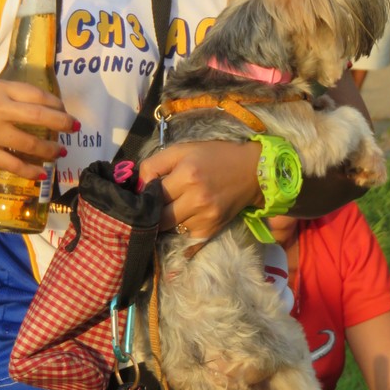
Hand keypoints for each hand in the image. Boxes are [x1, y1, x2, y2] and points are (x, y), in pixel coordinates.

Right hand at [0, 77, 77, 178]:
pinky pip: (13, 164)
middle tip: (75, 128)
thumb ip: (1, 91)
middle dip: (62, 123)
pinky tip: (41, 174)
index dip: (54, 103)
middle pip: (40, 116)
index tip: (63, 109)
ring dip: (50, 149)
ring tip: (60, 152)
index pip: (35, 94)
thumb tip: (27, 100)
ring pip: (30, 143)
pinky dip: (30, 170)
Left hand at [139, 139, 261, 236]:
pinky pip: (186, 239)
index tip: (143, 194)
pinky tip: (180, 222)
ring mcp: (205, 218)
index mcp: (186, 175)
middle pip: (158, 217)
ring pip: (170, 229)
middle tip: (151, 207)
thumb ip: (155, 164)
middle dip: (152, 213)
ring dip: (166, 222)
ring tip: (170, 210)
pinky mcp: (212, 230)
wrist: (251, 171)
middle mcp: (196, 199)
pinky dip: (179, 232)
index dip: (144, 195)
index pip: (151, 194)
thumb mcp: (182, 150)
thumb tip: (137, 186)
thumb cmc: (214, 156)